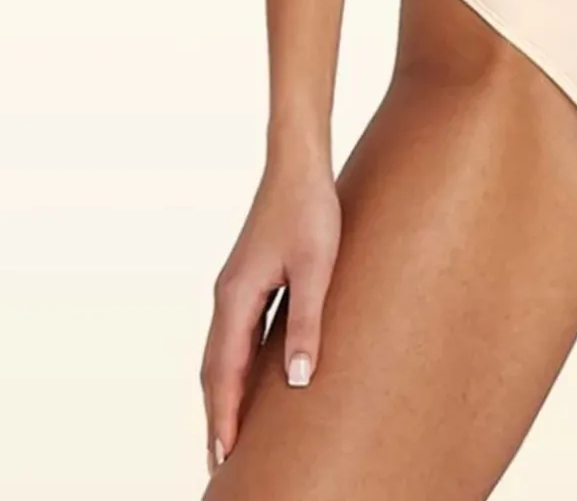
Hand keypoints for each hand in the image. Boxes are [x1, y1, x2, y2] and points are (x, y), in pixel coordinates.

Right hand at [199, 150, 340, 476]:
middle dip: (216, 415)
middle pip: (212, 369)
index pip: (223, 371)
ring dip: (222, 394)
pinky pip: (232, 336)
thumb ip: (306, 321)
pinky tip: (247, 380)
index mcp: (236, 297)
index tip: (223, 456)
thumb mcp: (316, 267)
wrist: (298, 163)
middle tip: (219, 462)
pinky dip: (232, 368)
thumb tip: (298, 380)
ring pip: (220, 353)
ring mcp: (234, 287)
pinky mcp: (247, 279)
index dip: (224, 415)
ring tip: (229, 433)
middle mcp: (227, 296)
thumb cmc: (310, 210)